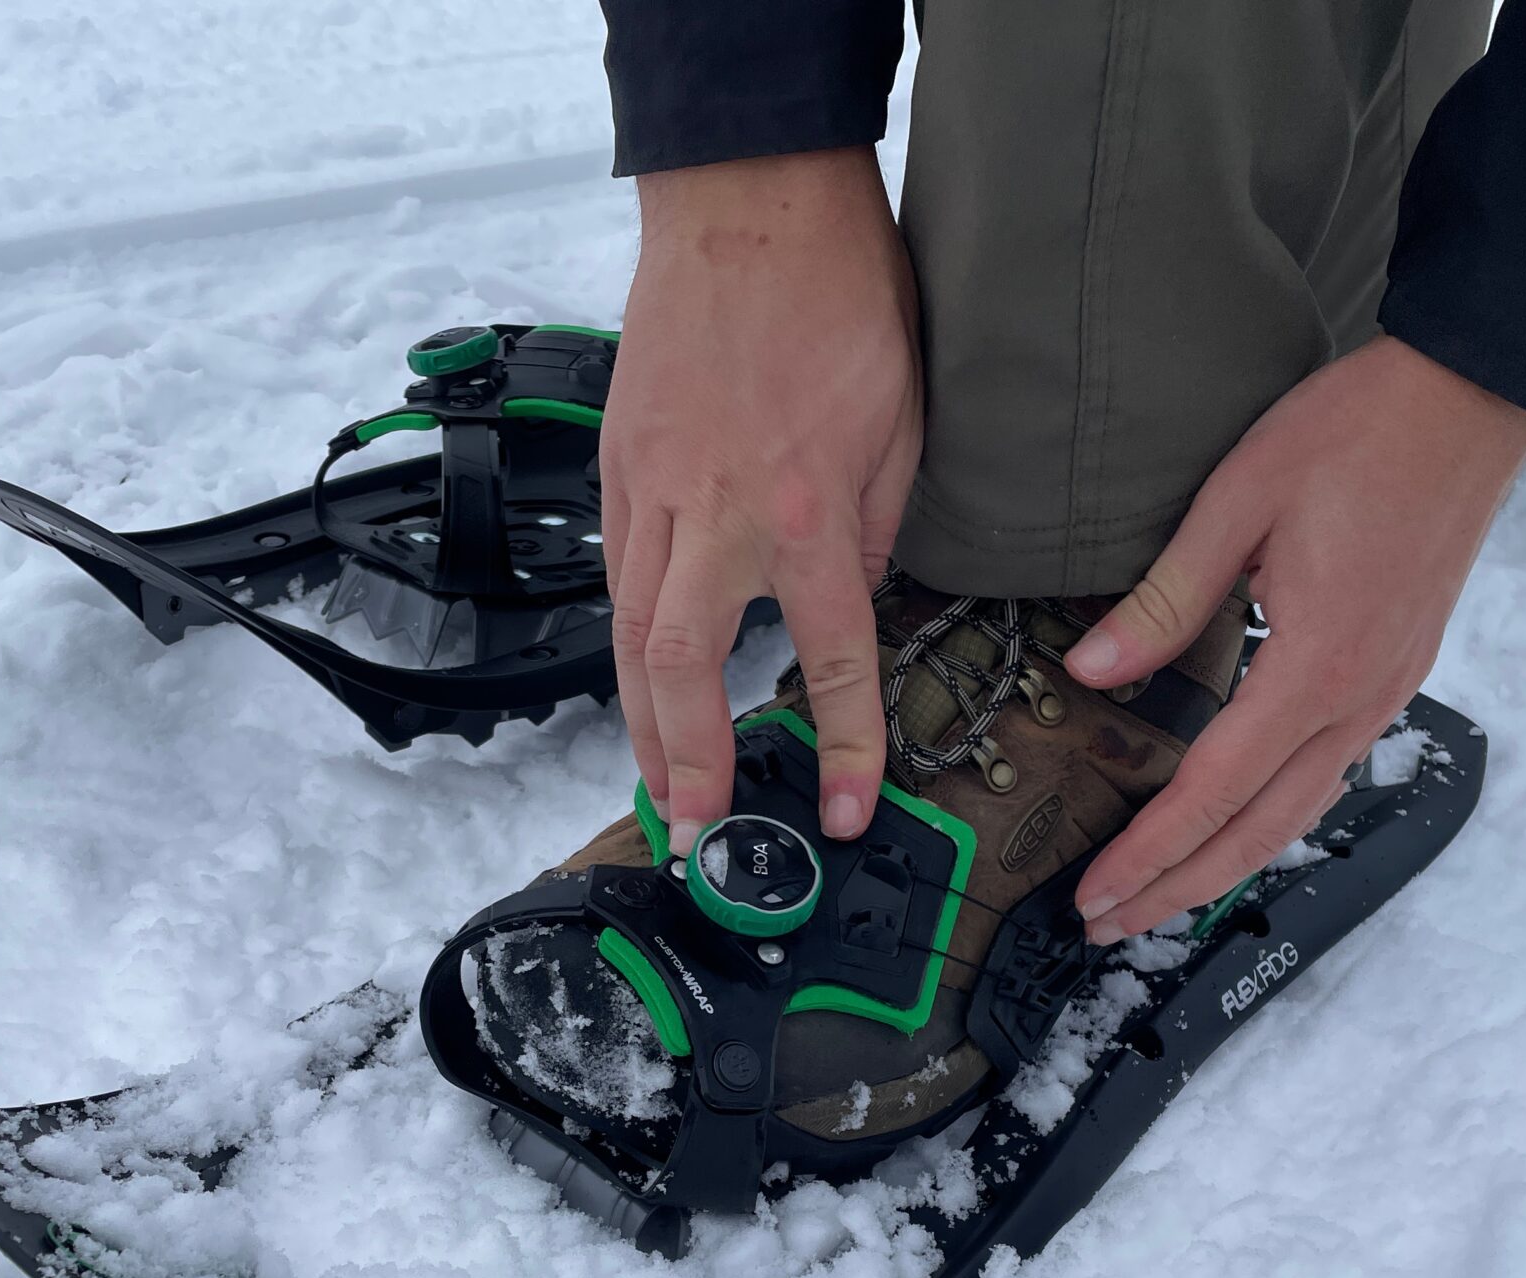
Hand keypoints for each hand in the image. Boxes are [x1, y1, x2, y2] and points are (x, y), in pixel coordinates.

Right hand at [603, 148, 920, 853]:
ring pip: (629, 634)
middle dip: (683, 764)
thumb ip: (881, 529)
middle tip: (694, 829)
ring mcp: (653, 489)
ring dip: (641, 723)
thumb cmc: (839, 291)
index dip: (841, 745)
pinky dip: (627, 640)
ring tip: (660, 784)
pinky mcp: (620, 464)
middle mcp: (719, 513)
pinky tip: (641, 680)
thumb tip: (859, 598)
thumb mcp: (905, 423)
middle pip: (678, 670)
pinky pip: (620, 574)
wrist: (749, 200)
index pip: (830, 658)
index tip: (842, 809)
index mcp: (808, 508)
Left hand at [1063, 335, 1525, 942]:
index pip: (1212, 792)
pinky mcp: (1395, 673)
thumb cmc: (1355, 433)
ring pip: (1297, 811)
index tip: (1094, 896)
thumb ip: (1163, 599)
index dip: (1148, 853)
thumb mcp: (1237, 502)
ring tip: (1159, 895)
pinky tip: (1233, 823)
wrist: (1467, 400)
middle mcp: (1358, 698)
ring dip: (1224, 863)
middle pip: (1258, 829)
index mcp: (1316, 666)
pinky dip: (1270, 816)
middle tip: (1108, 926)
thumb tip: (1093, 672)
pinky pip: (1325, 772)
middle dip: (1179, 887)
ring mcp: (1385, 691)